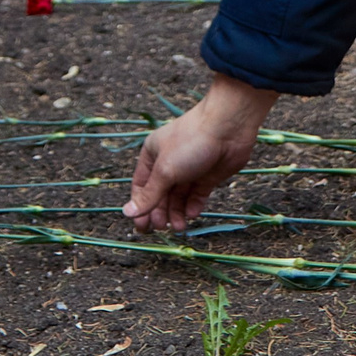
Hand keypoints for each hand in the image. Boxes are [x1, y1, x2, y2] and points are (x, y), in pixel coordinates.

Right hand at [123, 74, 277, 232]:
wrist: (229, 127)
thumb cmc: (190, 142)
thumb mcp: (165, 170)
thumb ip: (149, 195)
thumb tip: (127, 212)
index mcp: (152, 155)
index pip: (141, 186)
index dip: (141, 207)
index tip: (142, 227)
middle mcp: (169, 163)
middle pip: (160, 194)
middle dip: (160, 212)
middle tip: (162, 228)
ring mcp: (189, 170)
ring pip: (178, 198)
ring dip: (177, 213)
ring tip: (180, 226)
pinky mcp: (207, 176)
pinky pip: (197, 196)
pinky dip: (194, 206)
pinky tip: (193, 213)